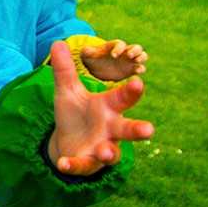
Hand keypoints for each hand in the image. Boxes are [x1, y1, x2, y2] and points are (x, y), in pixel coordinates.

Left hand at [45, 41, 153, 175]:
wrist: (68, 142)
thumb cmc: (76, 113)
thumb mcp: (68, 91)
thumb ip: (64, 70)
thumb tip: (58, 41)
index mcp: (108, 107)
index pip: (122, 98)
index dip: (131, 91)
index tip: (138, 80)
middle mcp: (111, 129)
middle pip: (128, 129)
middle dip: (138, 129)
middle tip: (149, 129)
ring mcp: (102, 148)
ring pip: (112, 152)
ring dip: (110, 152)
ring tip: (107, 151)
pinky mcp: (88, 163)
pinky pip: (83, 165)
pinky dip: (74, 165)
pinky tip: (64, 163)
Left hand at [81, 40, 148, 81]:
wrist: (97, 70)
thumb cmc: (93, 59)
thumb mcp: (88, 55)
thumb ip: (87, 52)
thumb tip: (86, 51)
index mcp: (114, 46)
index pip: (120, 44)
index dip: (118, 48)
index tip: (113, 55)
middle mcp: (124, 52)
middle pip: (136, 47)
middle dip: (135, 50)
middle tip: (130, 56)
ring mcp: (130, 61)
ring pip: (142, 56)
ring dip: (142, 57)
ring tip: (137, 61)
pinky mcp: (132, 70)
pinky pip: (140, 68)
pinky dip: (141, 69)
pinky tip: (137, 72)